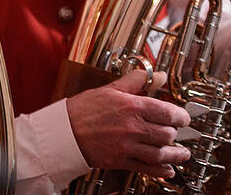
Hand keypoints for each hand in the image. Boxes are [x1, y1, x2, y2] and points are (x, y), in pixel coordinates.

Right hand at [66, 69, 190, 178]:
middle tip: (176, 132)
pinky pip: (148, 168)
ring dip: (175, 155)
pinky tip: (168, 168)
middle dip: (176, 134)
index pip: (167, 112)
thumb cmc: (82, 110)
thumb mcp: (108, 90)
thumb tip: (153, 74)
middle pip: (168, 133)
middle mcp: (131, 127)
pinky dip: (162, 170)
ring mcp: (127, 146)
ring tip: (181, 153)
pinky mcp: (121, 161)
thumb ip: (133, 81)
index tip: (182, 117)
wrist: (62, 131)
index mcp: (130, 106)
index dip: (180, 116)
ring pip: (162, 153)